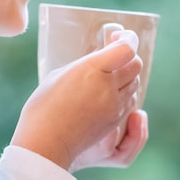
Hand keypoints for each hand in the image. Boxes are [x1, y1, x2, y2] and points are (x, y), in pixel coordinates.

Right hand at [10, 30, 147, 170]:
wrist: (45, 143)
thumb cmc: (44, 107)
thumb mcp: (62, 75)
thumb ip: (87, 65)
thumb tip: (103, 59)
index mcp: (93, 70)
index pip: (126, 49)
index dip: (128, 39)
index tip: (119, 36)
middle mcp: (108, 87)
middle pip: (135, 65)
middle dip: (128, 57)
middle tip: (116, 55)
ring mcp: (114, 106)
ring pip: (135, 83)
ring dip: (127, 76)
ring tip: (110, 75)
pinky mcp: (114, 120)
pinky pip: (128, 101)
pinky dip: (123, 93)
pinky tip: (108, 92)